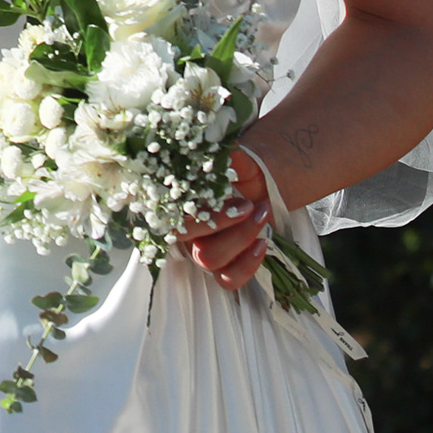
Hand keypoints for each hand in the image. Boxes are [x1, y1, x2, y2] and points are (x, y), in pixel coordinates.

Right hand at [175, 144, 273, 290]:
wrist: (264, 189)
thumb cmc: (242, 175)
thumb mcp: (238, 161)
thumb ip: (230, 156)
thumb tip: (225, 151)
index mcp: (178, 205)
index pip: (169, 211)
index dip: (191, 205)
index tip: (222, 191)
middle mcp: (185, 232)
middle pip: (184, 238)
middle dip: (219, 222)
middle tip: (247, 206)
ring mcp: (203, 253)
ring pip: (208, 259)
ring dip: (239, 238)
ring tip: (261, 216)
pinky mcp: (225, 270)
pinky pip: (229, 280)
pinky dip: (247, 265)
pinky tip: (262, 244)